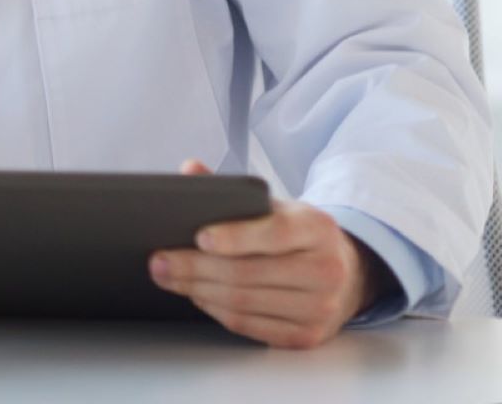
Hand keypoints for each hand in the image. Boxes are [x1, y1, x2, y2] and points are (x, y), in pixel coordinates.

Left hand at [148, 159, 381, 348]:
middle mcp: (326, 269)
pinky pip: (250, 326)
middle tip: (159, 261)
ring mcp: (320, 307)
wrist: (345, 273)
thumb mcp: (276, 207)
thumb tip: (189, 169)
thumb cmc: (296, 236)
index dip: (234, 237)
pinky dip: (216, 311)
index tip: (199, 237)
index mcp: (317, 228)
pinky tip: (197, 296)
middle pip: (248, 273)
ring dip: (197, 290)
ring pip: (244, 302)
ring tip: (168, 277)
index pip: (273, 233)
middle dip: (195, 268)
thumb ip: (233, 190)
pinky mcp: (307, 335)